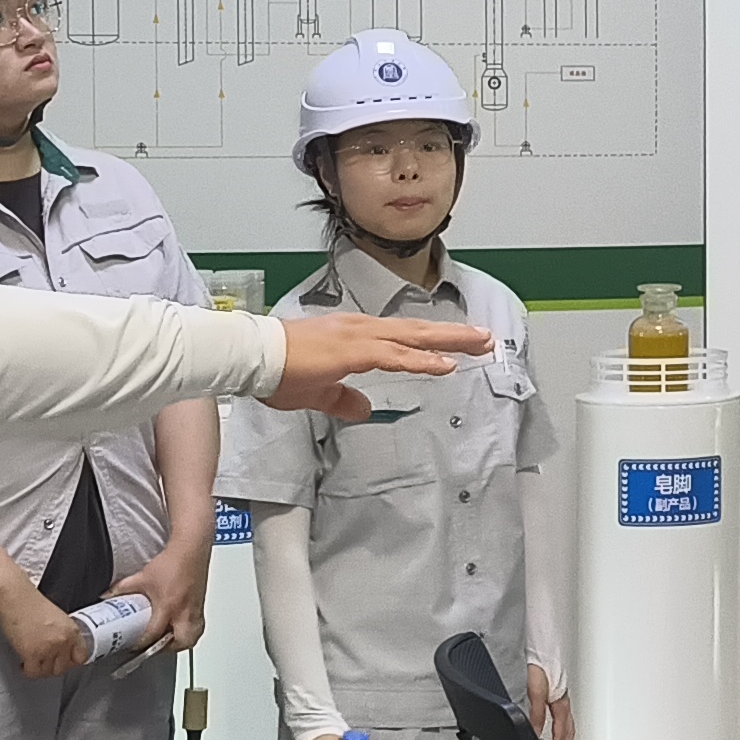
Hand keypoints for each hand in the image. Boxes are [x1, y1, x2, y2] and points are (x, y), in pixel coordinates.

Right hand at [0, 584, 91, 681]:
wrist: (16, 598)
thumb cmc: (31, 603)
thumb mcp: (58, 618)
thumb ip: (63, 634)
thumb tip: (61, 650)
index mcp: (72, 631)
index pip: (81, 657)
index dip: (70, 661)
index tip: (62, 662)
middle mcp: (63, 641)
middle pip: (62, 668)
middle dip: (52, 666)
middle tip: (43, 662)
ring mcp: (48, 648)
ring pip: (48, 672)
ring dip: (40, 669)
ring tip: (33, 662)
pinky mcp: (32, 654)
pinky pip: (33, 673)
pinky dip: (27, 670)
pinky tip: (24, 664)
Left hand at [110, 538, 209, 654]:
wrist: (191, 550)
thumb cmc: (172, 562)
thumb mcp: (143, 576)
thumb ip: (123, 588)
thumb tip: (108, 596)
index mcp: (168, 605)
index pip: (154, 633)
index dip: (142, 643)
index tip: (134, 645)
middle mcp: (184, 611)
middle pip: (178, 642)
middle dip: (165, 648)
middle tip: (154, 647)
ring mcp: (194, 610)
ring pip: (191, 638)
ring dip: (179, 643)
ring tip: (168, 641)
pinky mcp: (200, 606)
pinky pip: (197, 628)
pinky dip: (188, 632)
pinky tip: (180, 628)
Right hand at [267, 310, 491, 421]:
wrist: (252, 356)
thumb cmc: (279, 371)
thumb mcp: (318, 391)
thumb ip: (344, 399)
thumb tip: (365, 409)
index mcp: (355, 336)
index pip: (403, 337)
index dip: (433, 340)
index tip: (461, 344)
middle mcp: (361, 330)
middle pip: (417, 330)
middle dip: (454, 335)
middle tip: (487, 338)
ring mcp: (357, 337)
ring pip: (413, 337)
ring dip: (449, 340)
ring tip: (479, 345)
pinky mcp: (351, 351)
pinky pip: (394, 356)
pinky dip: (421, 360)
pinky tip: (445, 364)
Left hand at [527, 661, 575, 739]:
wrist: (543, 650)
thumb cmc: (542, 666)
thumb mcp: (536, 693)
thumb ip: (536, 714)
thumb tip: (535, 733)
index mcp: (561, 704)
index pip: (560, 732)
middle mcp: (564, 703)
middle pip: (568, 731)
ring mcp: (561, 698)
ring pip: (567, 724)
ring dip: (564, 738)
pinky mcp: (557, 694)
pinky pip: (562, 716)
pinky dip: (560, 726)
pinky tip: (553, 727)